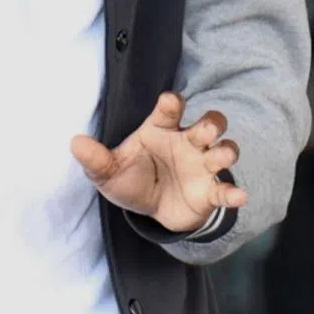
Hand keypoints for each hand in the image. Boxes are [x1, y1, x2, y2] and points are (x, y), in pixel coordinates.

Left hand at [71, 92, 244, 235]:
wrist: (152, 211)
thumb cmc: (132, 179)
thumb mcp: (109, 172)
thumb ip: (95, 159)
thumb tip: (74, 143)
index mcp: (161, 130)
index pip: (170, 109)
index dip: (172, 103)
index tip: (169, 102)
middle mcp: (187, 142)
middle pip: (208, 123)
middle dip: (211, 123)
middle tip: (206, 129)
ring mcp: (202, 166)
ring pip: (224, 150)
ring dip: (226, 152)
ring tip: (222, 157)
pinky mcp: (210, 191)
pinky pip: (225, 190)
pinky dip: (234, 193)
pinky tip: (239, 196)